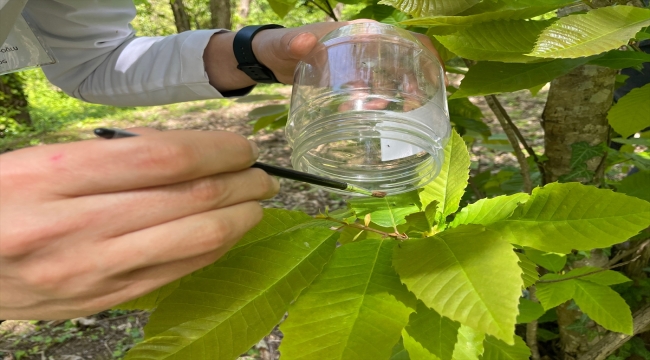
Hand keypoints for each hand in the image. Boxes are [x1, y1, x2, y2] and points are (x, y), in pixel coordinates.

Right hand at [0, 129, 278, 318]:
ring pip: (195, 241)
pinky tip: (226, 233)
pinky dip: (212, 248)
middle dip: (242, 184)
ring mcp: (93, 273)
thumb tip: (193, 157)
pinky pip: (178, 272)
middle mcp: (75, 228)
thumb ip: (115, 157)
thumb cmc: (5, 199)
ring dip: (240, 219)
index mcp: (54, 176)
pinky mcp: (104, 302)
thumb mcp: (45, 159)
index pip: (165, 158)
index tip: (242, 148)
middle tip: (264, 176)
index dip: (218, 150)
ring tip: (256, 203)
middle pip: (190, 200)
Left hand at [203, 20, 441, 91]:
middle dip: (414, 82)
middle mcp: (362, 47)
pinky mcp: (349, 82)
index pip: (401, 36)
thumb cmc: (277, 45)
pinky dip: (376, 104)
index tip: (436, 73)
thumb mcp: (284, 44)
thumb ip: (293, 43)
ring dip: (395, 97)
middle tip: (414, 105)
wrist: (267, 60)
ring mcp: (357, 66)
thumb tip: (305, 42)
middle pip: (401, 61)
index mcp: (356, 31)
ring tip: (391, 114)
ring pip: (388, 79)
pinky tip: (371, 117)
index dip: (423, 52)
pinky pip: (371, 91)